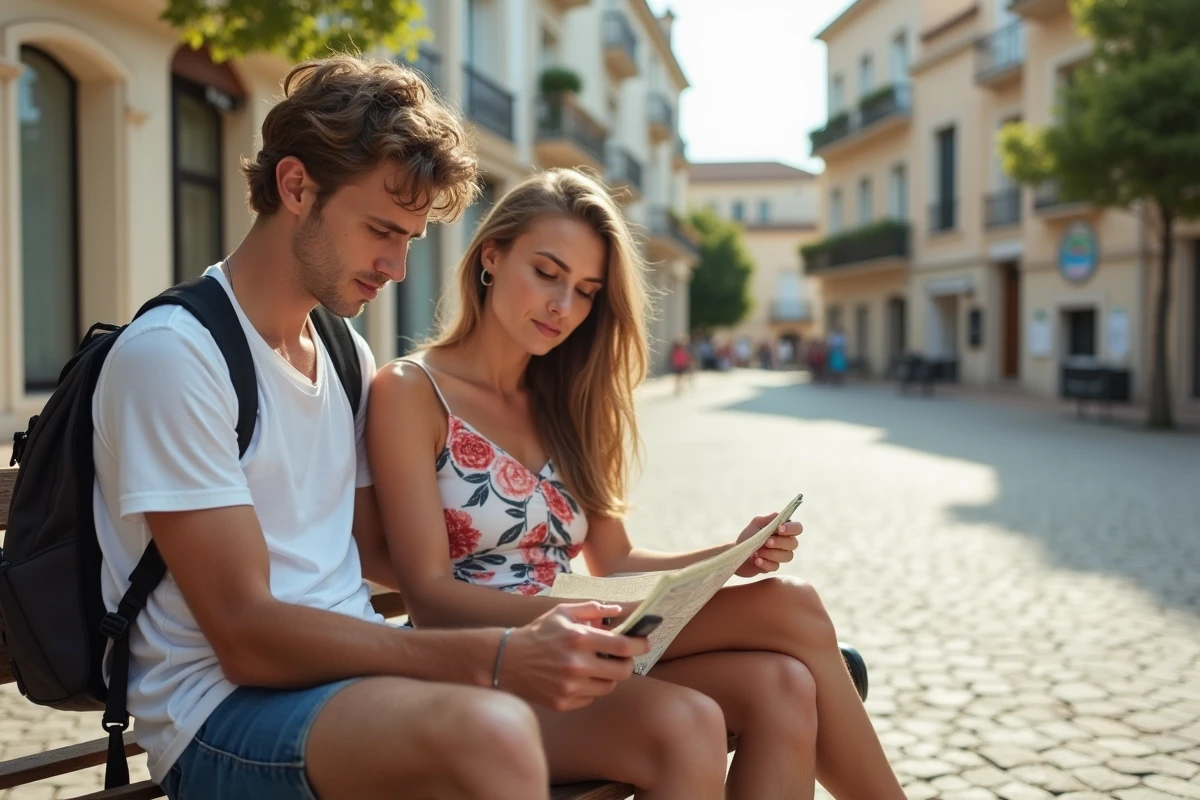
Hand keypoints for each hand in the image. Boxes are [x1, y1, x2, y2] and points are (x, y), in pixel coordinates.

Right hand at [499, 602, 651, 711]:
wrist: (507, 661)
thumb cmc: (539, 633)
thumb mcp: (562, 612)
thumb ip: (592, 609)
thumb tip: (618, 611)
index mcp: (578, 639)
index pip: (623, 647)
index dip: (640, 645)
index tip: (644, 643)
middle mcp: (576, 665)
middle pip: (622, 672)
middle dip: (626, 664)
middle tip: (621, 658)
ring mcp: (569, 687)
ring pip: (608, 687)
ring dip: (607, 676)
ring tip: (594, 665)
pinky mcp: (563, 703)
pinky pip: (590, 698)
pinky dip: (589, 688)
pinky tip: (576, 678)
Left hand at [734, 512, 801, 577]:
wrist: (736, 552)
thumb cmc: (748, 536)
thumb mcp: (755, 524)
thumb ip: (767, 519)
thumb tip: (778, 515)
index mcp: (783, 531)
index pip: (797, 528)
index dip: (792, 529)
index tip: (780, 529)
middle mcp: (785, 544)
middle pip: (794, 544)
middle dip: (780, 542)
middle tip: (766, 542)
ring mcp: (780, 556)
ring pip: (787, 556)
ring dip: (772, 553)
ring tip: (758, 551)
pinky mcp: (773, 567)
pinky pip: (775, 566)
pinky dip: (765, 563)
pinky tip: (756, 560)